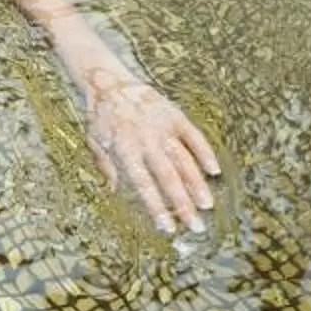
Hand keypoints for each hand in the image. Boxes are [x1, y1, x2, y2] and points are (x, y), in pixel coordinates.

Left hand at [75, 58, 219, 235]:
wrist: (110, 81)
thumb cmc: (101, 117)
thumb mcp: (96, 143)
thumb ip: (107, 167)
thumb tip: (115, 191)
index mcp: (125, 149)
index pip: (144, 184)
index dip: (156, 207)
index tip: (167, 228)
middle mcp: (146, 139)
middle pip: (168, 177)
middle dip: (183, 204)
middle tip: (196, 226)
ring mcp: (163, 126)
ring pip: (184, 159)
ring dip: (197, 184)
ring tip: (207, 205)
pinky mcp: (175, 115)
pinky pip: (194, 136)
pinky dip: (204, 153)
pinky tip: (214, 171)